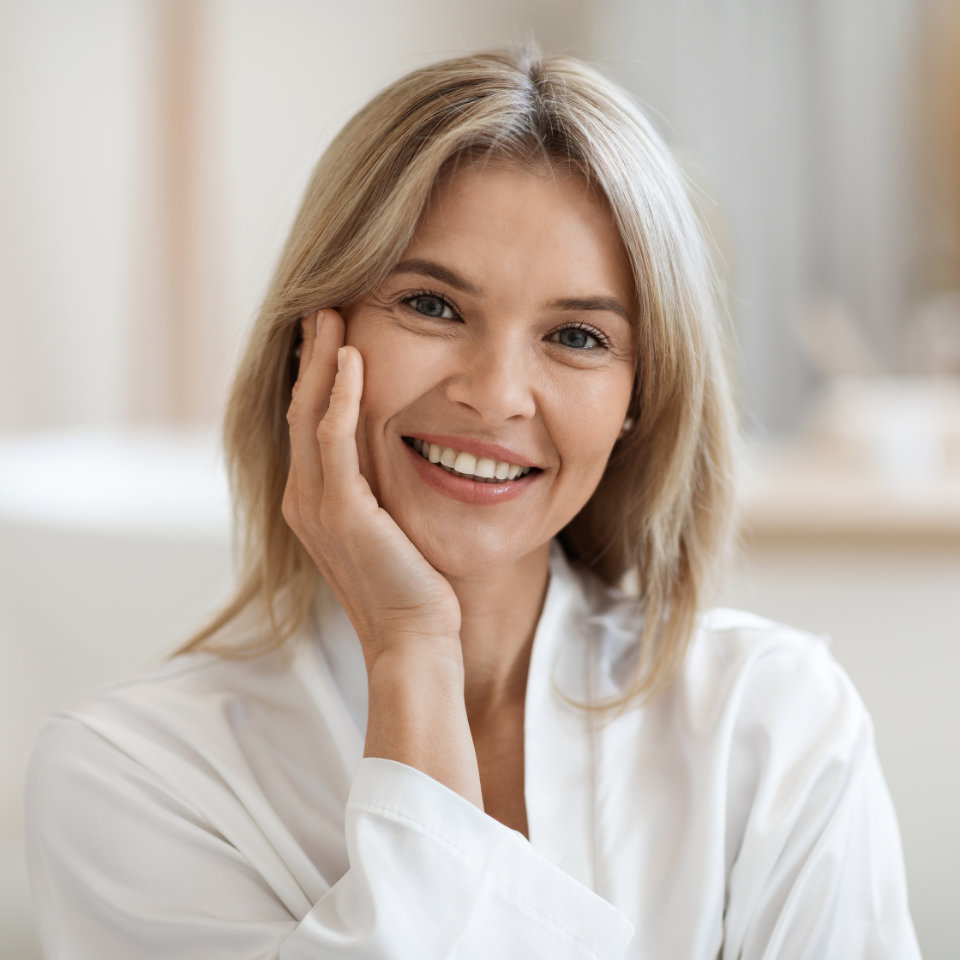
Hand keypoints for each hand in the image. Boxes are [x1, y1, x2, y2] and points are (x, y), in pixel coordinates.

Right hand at [282, 309, 462, 670]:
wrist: (413, 638)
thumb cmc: (411, 585)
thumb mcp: (387, 526)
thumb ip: (376, 487)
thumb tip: (395, 448)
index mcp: (311, 501)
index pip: (306, 423)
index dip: (314, 376)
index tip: (331, 335)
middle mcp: (302, 500)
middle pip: (298, 409)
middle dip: (310, 357)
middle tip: (323, 308)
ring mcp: (316, 507)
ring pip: (309, 416)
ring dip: (320, 362)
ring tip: (331, 315)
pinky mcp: (343, 513)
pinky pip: (334, 441)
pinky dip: (341, 397)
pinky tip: (353, 361)